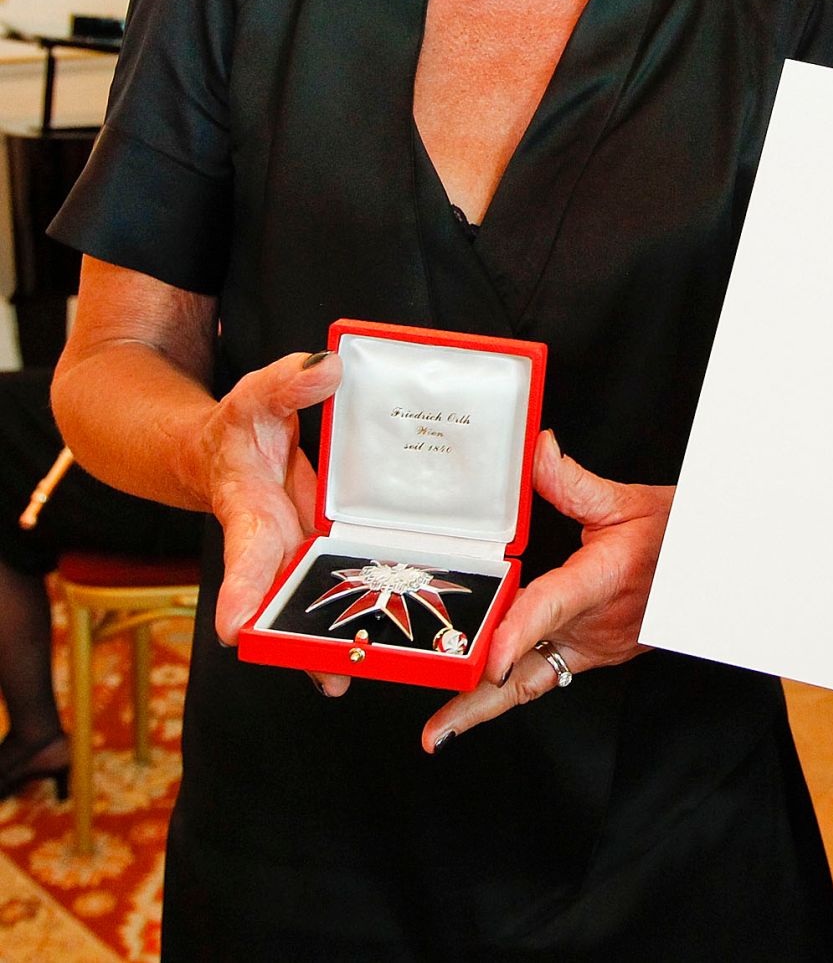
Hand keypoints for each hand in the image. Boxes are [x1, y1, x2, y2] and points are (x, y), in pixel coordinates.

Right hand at [197, 348, 340, 658]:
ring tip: (356, 677)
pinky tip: (389, 646)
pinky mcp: (327, 555)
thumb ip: (287, 383)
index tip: (235, 630)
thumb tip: (326, 369)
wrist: (229, 453)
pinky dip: (362, 614)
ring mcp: (302, 556)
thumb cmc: (240, 428)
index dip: (239, 592)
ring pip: (316, 607)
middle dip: (301, 639)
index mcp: (249, 513)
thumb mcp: (258, 396)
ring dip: (332, 643)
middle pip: (284, 602)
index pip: (246, 554)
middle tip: (330, 672)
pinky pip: (346, 587)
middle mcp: (276, 545)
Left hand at [422, 431, 671, 751]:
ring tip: (441, 730)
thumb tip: (535, 450)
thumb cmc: (672, 536)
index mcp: (602, 581)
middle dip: (482, 699)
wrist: (710, 568)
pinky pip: (544, 676)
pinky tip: (471, 706)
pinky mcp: (594, 656)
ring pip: (533, 681)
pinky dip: (507, 690)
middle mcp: (597, 626)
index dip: (518, 633)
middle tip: (438, 729)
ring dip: (487, 704)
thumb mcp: (625, 502)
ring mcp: (596, 649)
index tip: (491, 659)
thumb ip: (570, 481)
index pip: (551, 607)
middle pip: (531, 670)